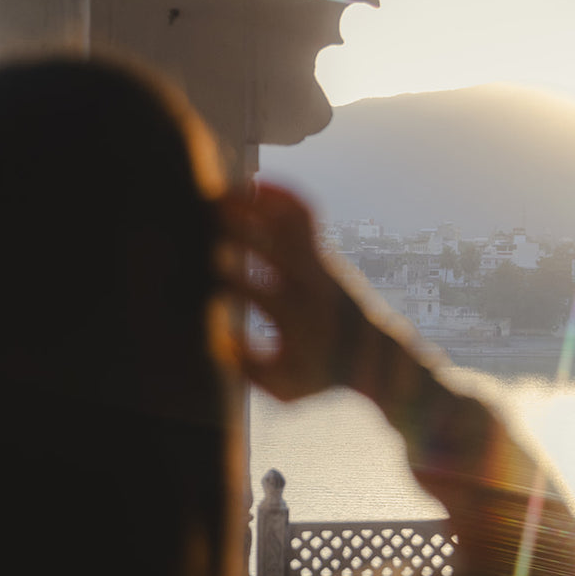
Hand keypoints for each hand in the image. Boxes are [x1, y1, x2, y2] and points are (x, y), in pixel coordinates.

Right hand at [215, 182, 363, 401]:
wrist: (372, 356)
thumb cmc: (321, 373)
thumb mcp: (284, 388)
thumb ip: (248, 368)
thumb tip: (215, 338)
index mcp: (296, 320)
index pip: (257, 292)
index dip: (228, 280)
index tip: (206, 280)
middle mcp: (309, 285)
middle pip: (273, 245)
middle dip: (238, 230)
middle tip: (202, 218)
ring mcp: (318, 263)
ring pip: (289, 220)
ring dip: (256, 203)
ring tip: (222, 193)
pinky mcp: (321, 252)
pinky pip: (303, 215)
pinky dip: (281, 196)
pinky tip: (255, 187)